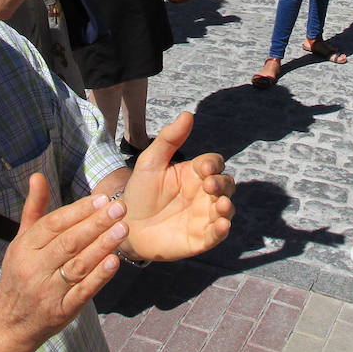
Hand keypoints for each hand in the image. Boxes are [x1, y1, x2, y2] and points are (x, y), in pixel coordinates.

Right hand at [0, 175, 126, 350]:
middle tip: (119, 208)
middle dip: (96, 224)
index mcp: (24, 248)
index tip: (101, 199)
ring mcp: (48, 291)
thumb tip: (37, 175)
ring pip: (78, 266)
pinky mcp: (62, 311)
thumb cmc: (20, 274)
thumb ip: (34, 208)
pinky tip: (115, 261)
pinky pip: (83, 292)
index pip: (53, 224)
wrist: (9, 323)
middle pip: (69, 242)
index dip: (78, 211)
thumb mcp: (21, 241)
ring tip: (123, 229)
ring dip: (102, 246)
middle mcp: (34, 268)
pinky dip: (99, 277)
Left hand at [118, 113, 234, 261]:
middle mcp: (204, 194)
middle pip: (226, 184)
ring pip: (226, 209)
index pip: (214, 163)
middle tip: (209, 185)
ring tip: (221, 205)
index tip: (205, 168)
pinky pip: (217, 234)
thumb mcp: (150, 162)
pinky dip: (223, 230)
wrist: (125, 224)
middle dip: (222, 184)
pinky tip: (222, 225)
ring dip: (227, 206)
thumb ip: (169, 139)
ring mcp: (204, 216)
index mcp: (195, 173)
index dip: (214, 164)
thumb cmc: (139, 190)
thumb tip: (188, 113)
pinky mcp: (200, 238)